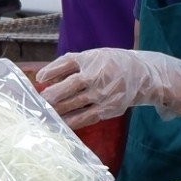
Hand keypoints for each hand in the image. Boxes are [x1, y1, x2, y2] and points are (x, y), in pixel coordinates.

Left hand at [36, 48, 180, 128]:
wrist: (143, 75)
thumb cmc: (111, 64)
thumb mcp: (94, 56)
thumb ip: (71, 63)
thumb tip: (45, 77)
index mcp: (91, 59)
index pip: (67, 63)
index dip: (51, 71)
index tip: (39, 79)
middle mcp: (96, 76)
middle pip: (68, 87)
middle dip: (51, 96)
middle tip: (38, 102)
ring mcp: (102, 94)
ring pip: (74, 104)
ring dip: (57, 110)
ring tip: (44, 114)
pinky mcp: (108, 109)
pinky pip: (86, 117)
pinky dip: (72, 122)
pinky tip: (61, 124)